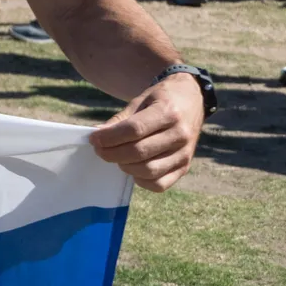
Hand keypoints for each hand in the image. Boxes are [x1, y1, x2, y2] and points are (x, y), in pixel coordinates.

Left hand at [88, 71, 203, 191]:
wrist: (191, 100)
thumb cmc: (161, 100)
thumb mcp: (140, 101)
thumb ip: (120, 120)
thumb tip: (97, 135)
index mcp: (168, 112)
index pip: (134, 130)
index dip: (109, 137)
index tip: (94, 139)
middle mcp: (181, 134)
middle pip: (139, 152)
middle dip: (111, 153)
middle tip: (99, 149)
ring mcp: (185, 154)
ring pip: (148, 170)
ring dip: (124, 166)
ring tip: (116, 156)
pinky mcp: (184, 168)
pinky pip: (159, 185)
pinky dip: (141, 180)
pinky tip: (133, 167)